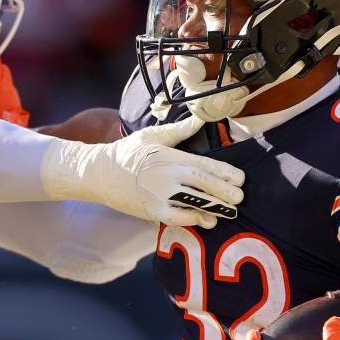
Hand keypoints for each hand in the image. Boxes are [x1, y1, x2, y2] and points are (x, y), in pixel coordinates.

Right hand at [41, 115, 244, 227]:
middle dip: (225, 191)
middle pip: (204, 183)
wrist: (99, 172)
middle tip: (240, 197)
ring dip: (215, 208)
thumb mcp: (152, 136)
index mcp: (170, 155)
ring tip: (230, 212)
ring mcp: (159, 194)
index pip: (204, 164)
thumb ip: (179, 130)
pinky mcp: (151, 210)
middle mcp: (167, 174)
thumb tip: (200, 118)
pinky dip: (193, 219)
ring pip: (194, 202)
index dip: (224, 172)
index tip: (240, 178)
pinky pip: (177, 217)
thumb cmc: (127, 152)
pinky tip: (206, 220)